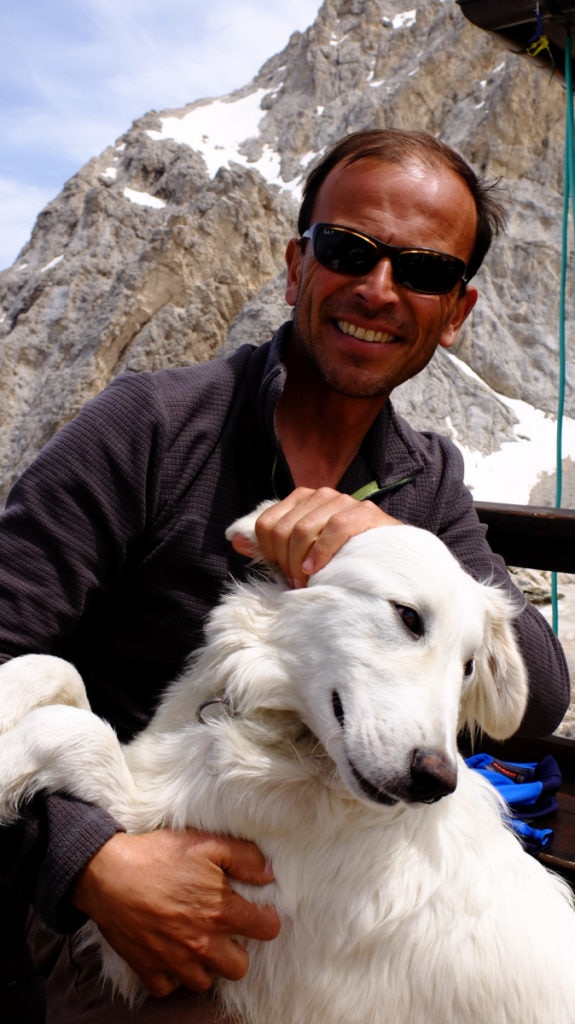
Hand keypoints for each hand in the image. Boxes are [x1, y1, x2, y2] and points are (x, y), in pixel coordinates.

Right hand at [73, 829, 279, 997]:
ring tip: (197, 942)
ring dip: (205, 965)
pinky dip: (171, 976)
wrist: (108, 874)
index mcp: (221, 910)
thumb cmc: (158, 856)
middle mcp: (203, 942)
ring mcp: (175, 960)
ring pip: (205, 981)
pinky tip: (170, 953)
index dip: (266, 919)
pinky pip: (168, 987)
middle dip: (237, 950)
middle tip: (224, 931)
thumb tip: (269, 874)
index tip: (257, 913)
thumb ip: (244, 858)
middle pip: (239, 967)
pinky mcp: (148, 968)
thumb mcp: (206, 843)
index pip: (266, 930)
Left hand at [231, 487, 399, 587]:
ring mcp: (344, 501)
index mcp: (302, 500)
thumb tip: (235, 541)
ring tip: (309, 582)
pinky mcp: (365, 513)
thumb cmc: (343, 558)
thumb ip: (271, 547)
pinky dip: (321, 552)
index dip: (269, 555)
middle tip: (298, 583)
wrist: (393, 560)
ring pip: (302, 530)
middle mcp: (321, 495)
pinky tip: (318, 570)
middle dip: (285, 563)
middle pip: (281, 531)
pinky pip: (334, 528)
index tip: (284, 574)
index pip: (266, 525)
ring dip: (301, 564)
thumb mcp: (302, 553)